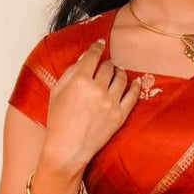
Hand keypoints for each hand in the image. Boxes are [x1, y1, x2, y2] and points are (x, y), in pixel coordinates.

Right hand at [39, 39, 141, 174]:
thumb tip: (85, 57)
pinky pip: (133, 96)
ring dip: (119, 72)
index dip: (97, 48)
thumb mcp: (57, 91)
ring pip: (121, 78)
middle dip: (106, 64)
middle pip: (108, 66)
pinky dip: (135, 86)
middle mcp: (97, 89)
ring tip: (117, 72)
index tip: (101, 44)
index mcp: (79, 80)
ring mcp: (110, 102)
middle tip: (105, 65)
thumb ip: (70, 71)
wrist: (68, 148)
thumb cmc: (58, 121)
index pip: (92, 56)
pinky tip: (136, 81)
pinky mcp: (120, 115)